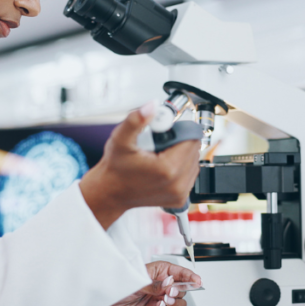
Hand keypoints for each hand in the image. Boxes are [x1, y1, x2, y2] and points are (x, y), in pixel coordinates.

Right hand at [80, 102, 200, 229]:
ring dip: (181, 153)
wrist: (110, 193)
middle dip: (180, 141)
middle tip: (158, 142)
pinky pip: (190, 174)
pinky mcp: (180, 198)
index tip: (164, 131)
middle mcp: (177, 184)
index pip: (191, 139)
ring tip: (159, 153)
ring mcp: (180, 193)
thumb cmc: (115, 168)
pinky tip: (164, 164)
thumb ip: (136, 120)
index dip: (180, 130)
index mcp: (167, 169)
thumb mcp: (120, 139)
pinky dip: (181, 166)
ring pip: (194, 162)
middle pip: (194, 150)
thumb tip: (151, 106)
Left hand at [92, 261, 201, 305]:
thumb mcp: (137, 279)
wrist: (104, 300)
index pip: (180, 272)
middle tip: (172, 290)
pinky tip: (159, 305)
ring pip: (179, 302)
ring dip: (176, 301)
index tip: (197, 281)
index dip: (190, 276)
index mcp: (160, 271)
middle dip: (181, 290)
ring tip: (167, 298)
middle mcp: (161, 286)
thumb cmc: (118, 282)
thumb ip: (154, 284)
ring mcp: (159, 299)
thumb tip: (169, 284)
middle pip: (182, 289)